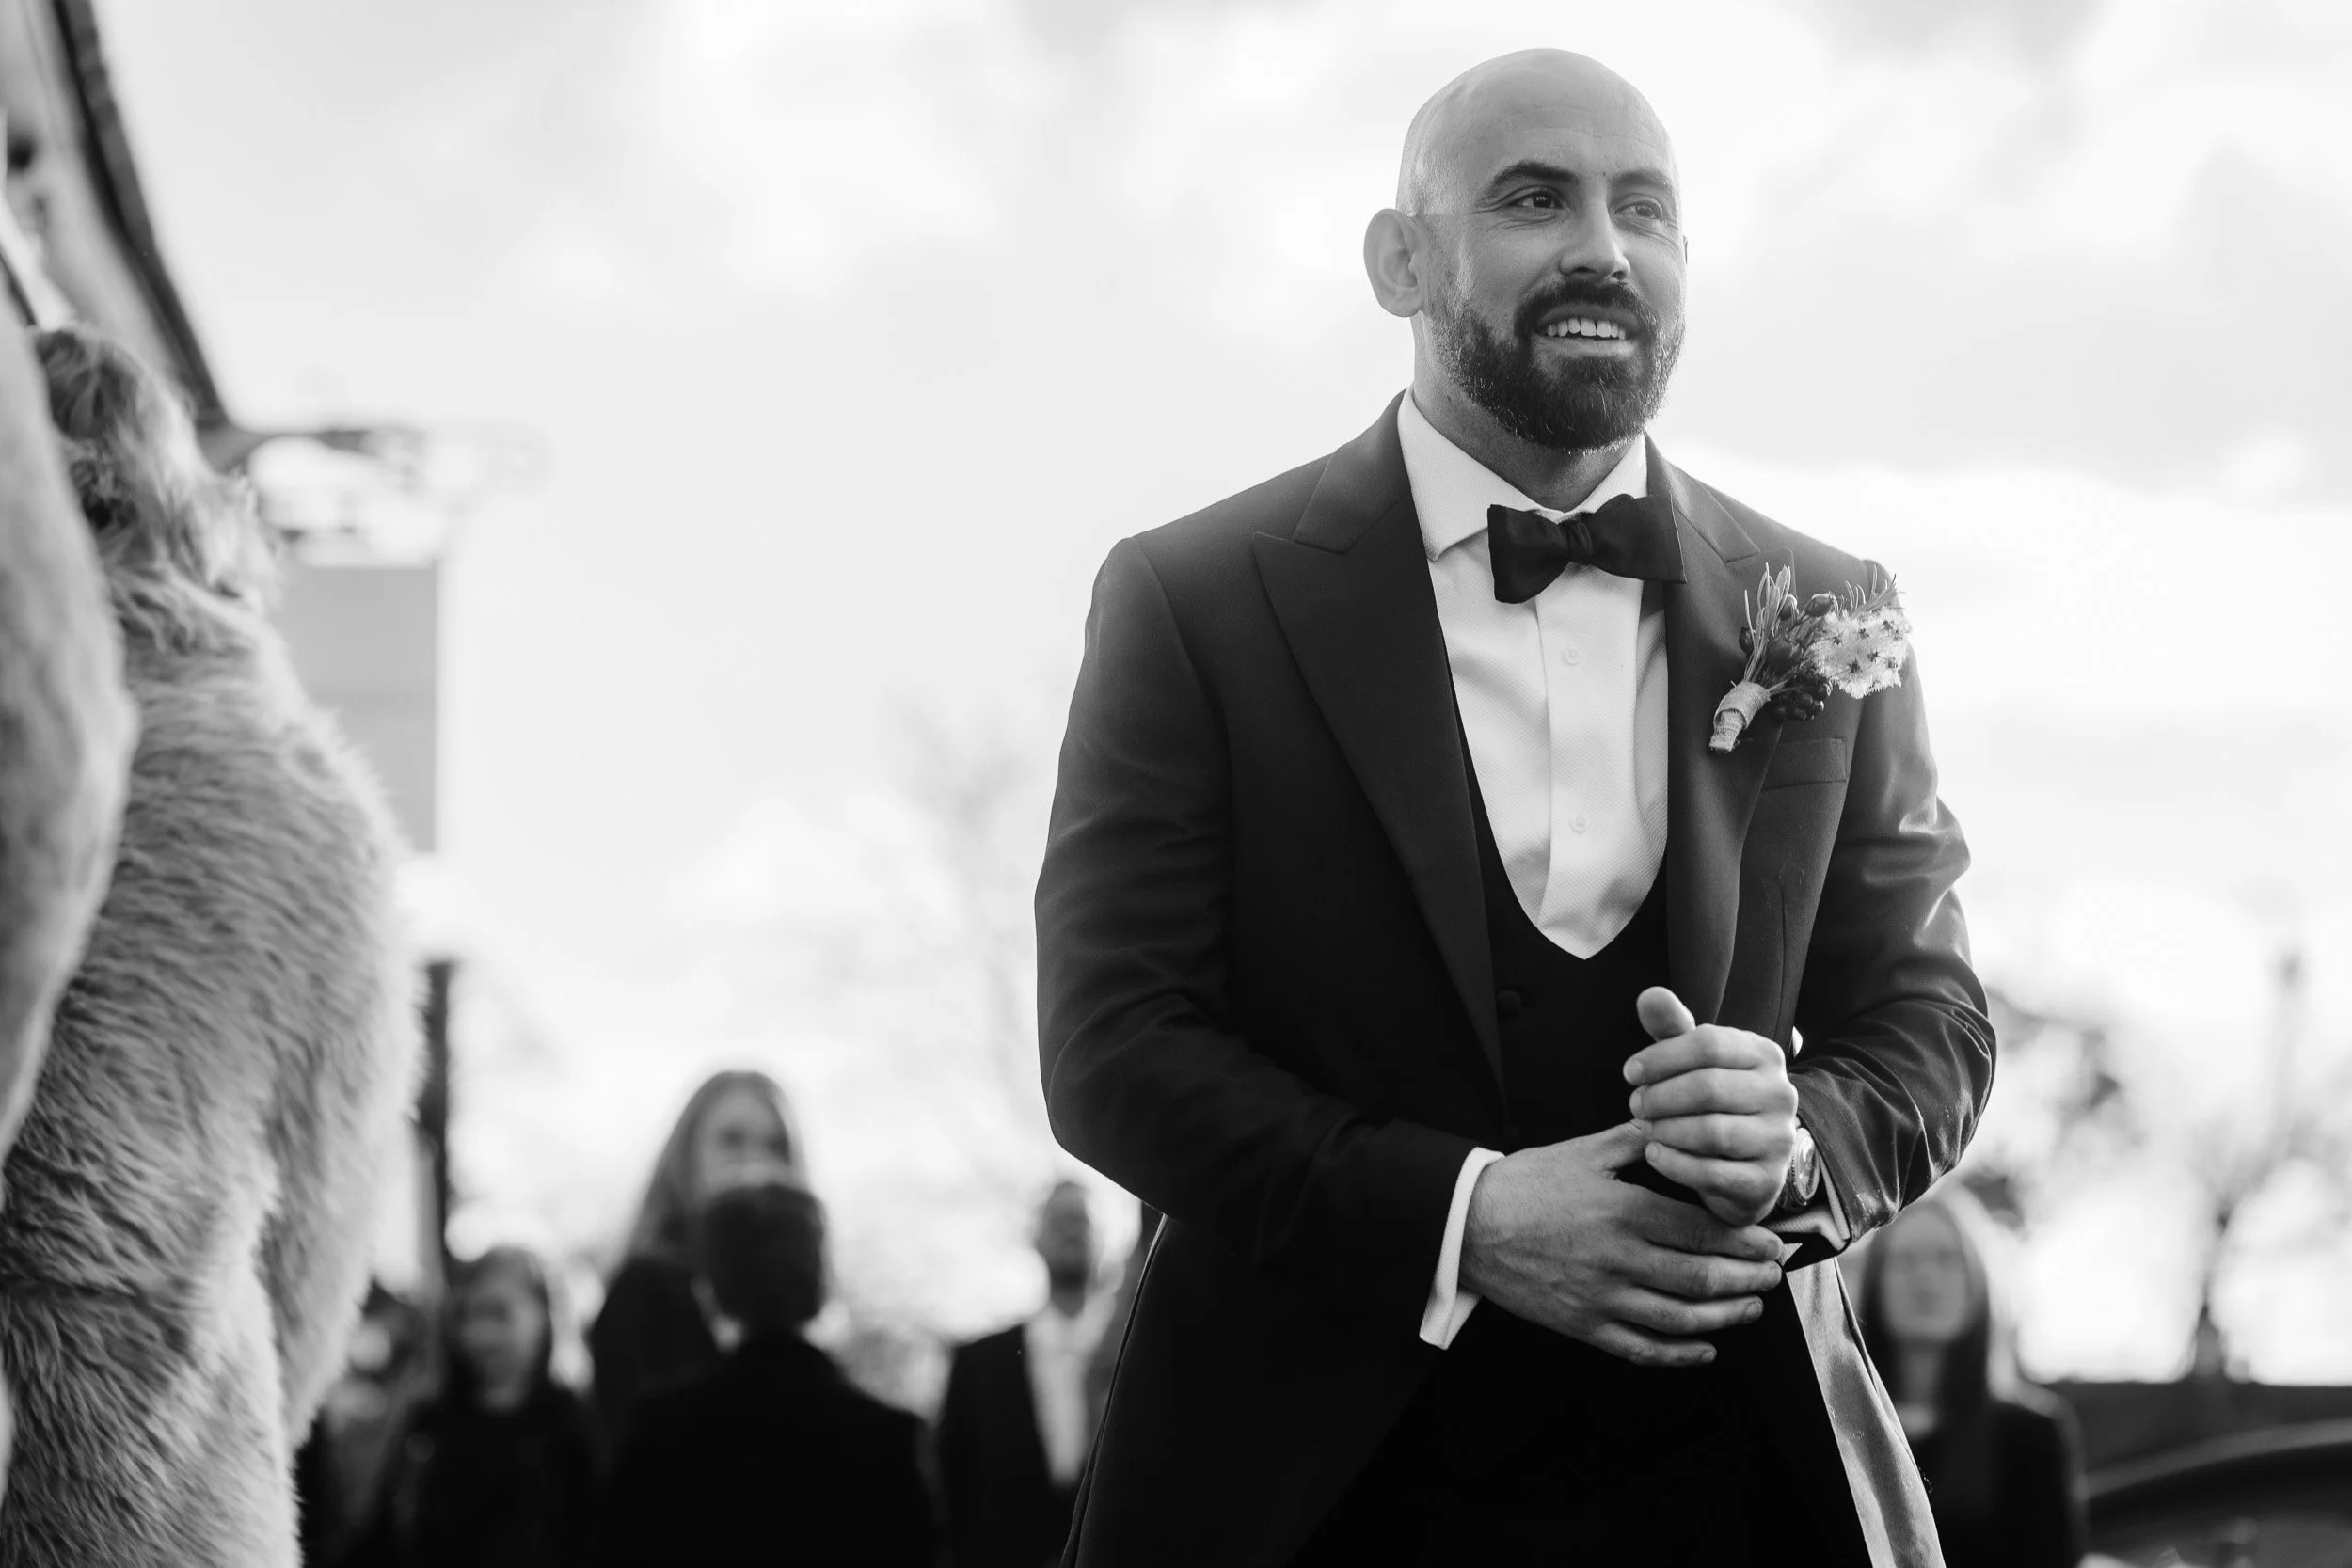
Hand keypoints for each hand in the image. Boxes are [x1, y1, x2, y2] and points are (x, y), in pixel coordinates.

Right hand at [1458, 1122, 1784, 1367]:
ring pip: (1679, 1318)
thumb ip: (1634, 1141)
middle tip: (1773, 1275)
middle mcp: (1619, 1258)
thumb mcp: (1581, 1151)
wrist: (1467, 1226)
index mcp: (1623, 1211)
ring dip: (1724, 1316)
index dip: (1744, 1241)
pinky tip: (1703, 1349)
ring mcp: (1601, 1297)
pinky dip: (1678, 1354)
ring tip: (1750, 1307)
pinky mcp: (1583, 1325)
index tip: (1771, 1243)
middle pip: (1700, 1278)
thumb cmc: (1525, 1184)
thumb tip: (1677, 1123)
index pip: (1701, 1231)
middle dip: (1746, 1279)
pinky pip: (1640, 1349)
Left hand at [1625, 986, 1797, 1227]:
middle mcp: (1781, 1095)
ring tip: (1644, 1129)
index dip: (1661, 1056)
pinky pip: (1712, 1173)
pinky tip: (1654, 1154)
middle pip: (1708, 1087)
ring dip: (1666, 1129)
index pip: (1708, 1043)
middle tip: (1635, 1105)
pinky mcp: (1765, 1183)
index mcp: (1765, 1055)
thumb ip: (1672, 1027)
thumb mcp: (1694, 1060)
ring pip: (1711, 1131)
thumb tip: (1649, 994)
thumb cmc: (1714, 1099)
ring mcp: (1778, 1140)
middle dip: (1660, 1096)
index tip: (1630, 1072)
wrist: (1746, 1161)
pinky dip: (1674, 1164)